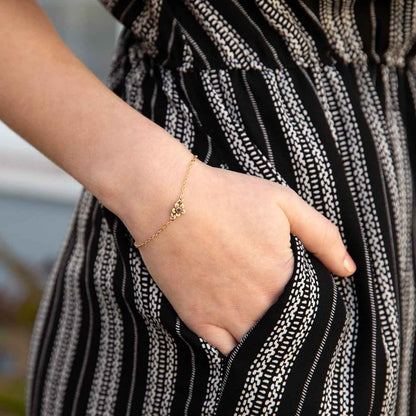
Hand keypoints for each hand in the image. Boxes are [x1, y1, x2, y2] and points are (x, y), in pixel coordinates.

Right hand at [115, 158, 355, 356]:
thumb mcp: (283, 202)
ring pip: (257, 343)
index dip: (310, 304)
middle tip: (273, 300)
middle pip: (284, 328)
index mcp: (283, 277)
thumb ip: (322, 236)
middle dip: (288, 320)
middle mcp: (257, 304)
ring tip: (258, 315)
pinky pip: (226, 350)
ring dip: (264, 336)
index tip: (301, 295)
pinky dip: (235, 345)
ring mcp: (225, 316)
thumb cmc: (227, 196)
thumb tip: (348, 270)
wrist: (168, 198)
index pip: (312, 309)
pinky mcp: (196, 319)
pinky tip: (236, 328)